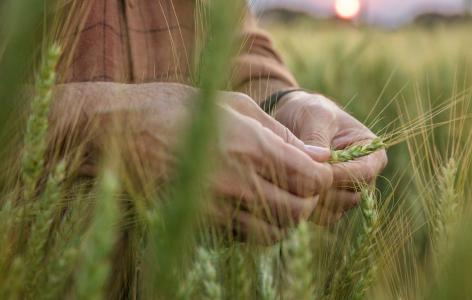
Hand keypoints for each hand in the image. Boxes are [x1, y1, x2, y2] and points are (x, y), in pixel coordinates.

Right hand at [51, 83, 332, 243]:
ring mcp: (217, 209)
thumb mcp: (234, 105)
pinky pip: (243, 238)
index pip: (312, 181)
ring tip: (274, 197)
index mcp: (252, 148)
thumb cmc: (176, 108)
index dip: (323, 178)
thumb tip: (318, 155)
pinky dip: (256, 228)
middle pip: (298, 212)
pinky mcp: (199, 223)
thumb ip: (281, 134)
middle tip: (298, 185)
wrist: (117, 132)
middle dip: (307, 201)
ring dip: (284, 219)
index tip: (316, 169)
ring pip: (273, 233)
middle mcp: (238, 183)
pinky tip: (248, 206)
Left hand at [274, 91, 386, 224]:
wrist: (294, 120)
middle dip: (323, 191)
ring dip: (313, 202)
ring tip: (289, 184)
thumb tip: (317, 165)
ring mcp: (348, 193)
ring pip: (336, 210)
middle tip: (295, 180)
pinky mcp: (331, 204)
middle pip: (350, 197)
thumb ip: (317, 140)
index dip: (339, 176)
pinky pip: (323, 216)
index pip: (363, 173)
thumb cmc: (310, 111)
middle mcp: (364, 177)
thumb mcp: (315, 117)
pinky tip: (289, 193)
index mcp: (372, 152)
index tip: (314, 171)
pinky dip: (307, 209)